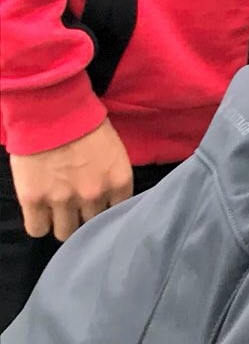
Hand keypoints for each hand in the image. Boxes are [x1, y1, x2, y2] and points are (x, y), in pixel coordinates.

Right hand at [9, 120, 132, 240]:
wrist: (52, 111)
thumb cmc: (85, 124)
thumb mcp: (114, 151)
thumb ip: (113, 178)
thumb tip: (111, 199)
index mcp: (119, 181)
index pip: (119, 214)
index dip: (107, 211)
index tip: (100, 208)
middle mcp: (94, 195)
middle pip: (93, 225)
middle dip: (86, 217)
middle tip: (77, 206)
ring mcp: (63, 200)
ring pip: (66, 233)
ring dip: (62, 223)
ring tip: (57, 211)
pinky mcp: (34, 200)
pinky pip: (37, 229)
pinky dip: (39, 224)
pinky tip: (41, 214)